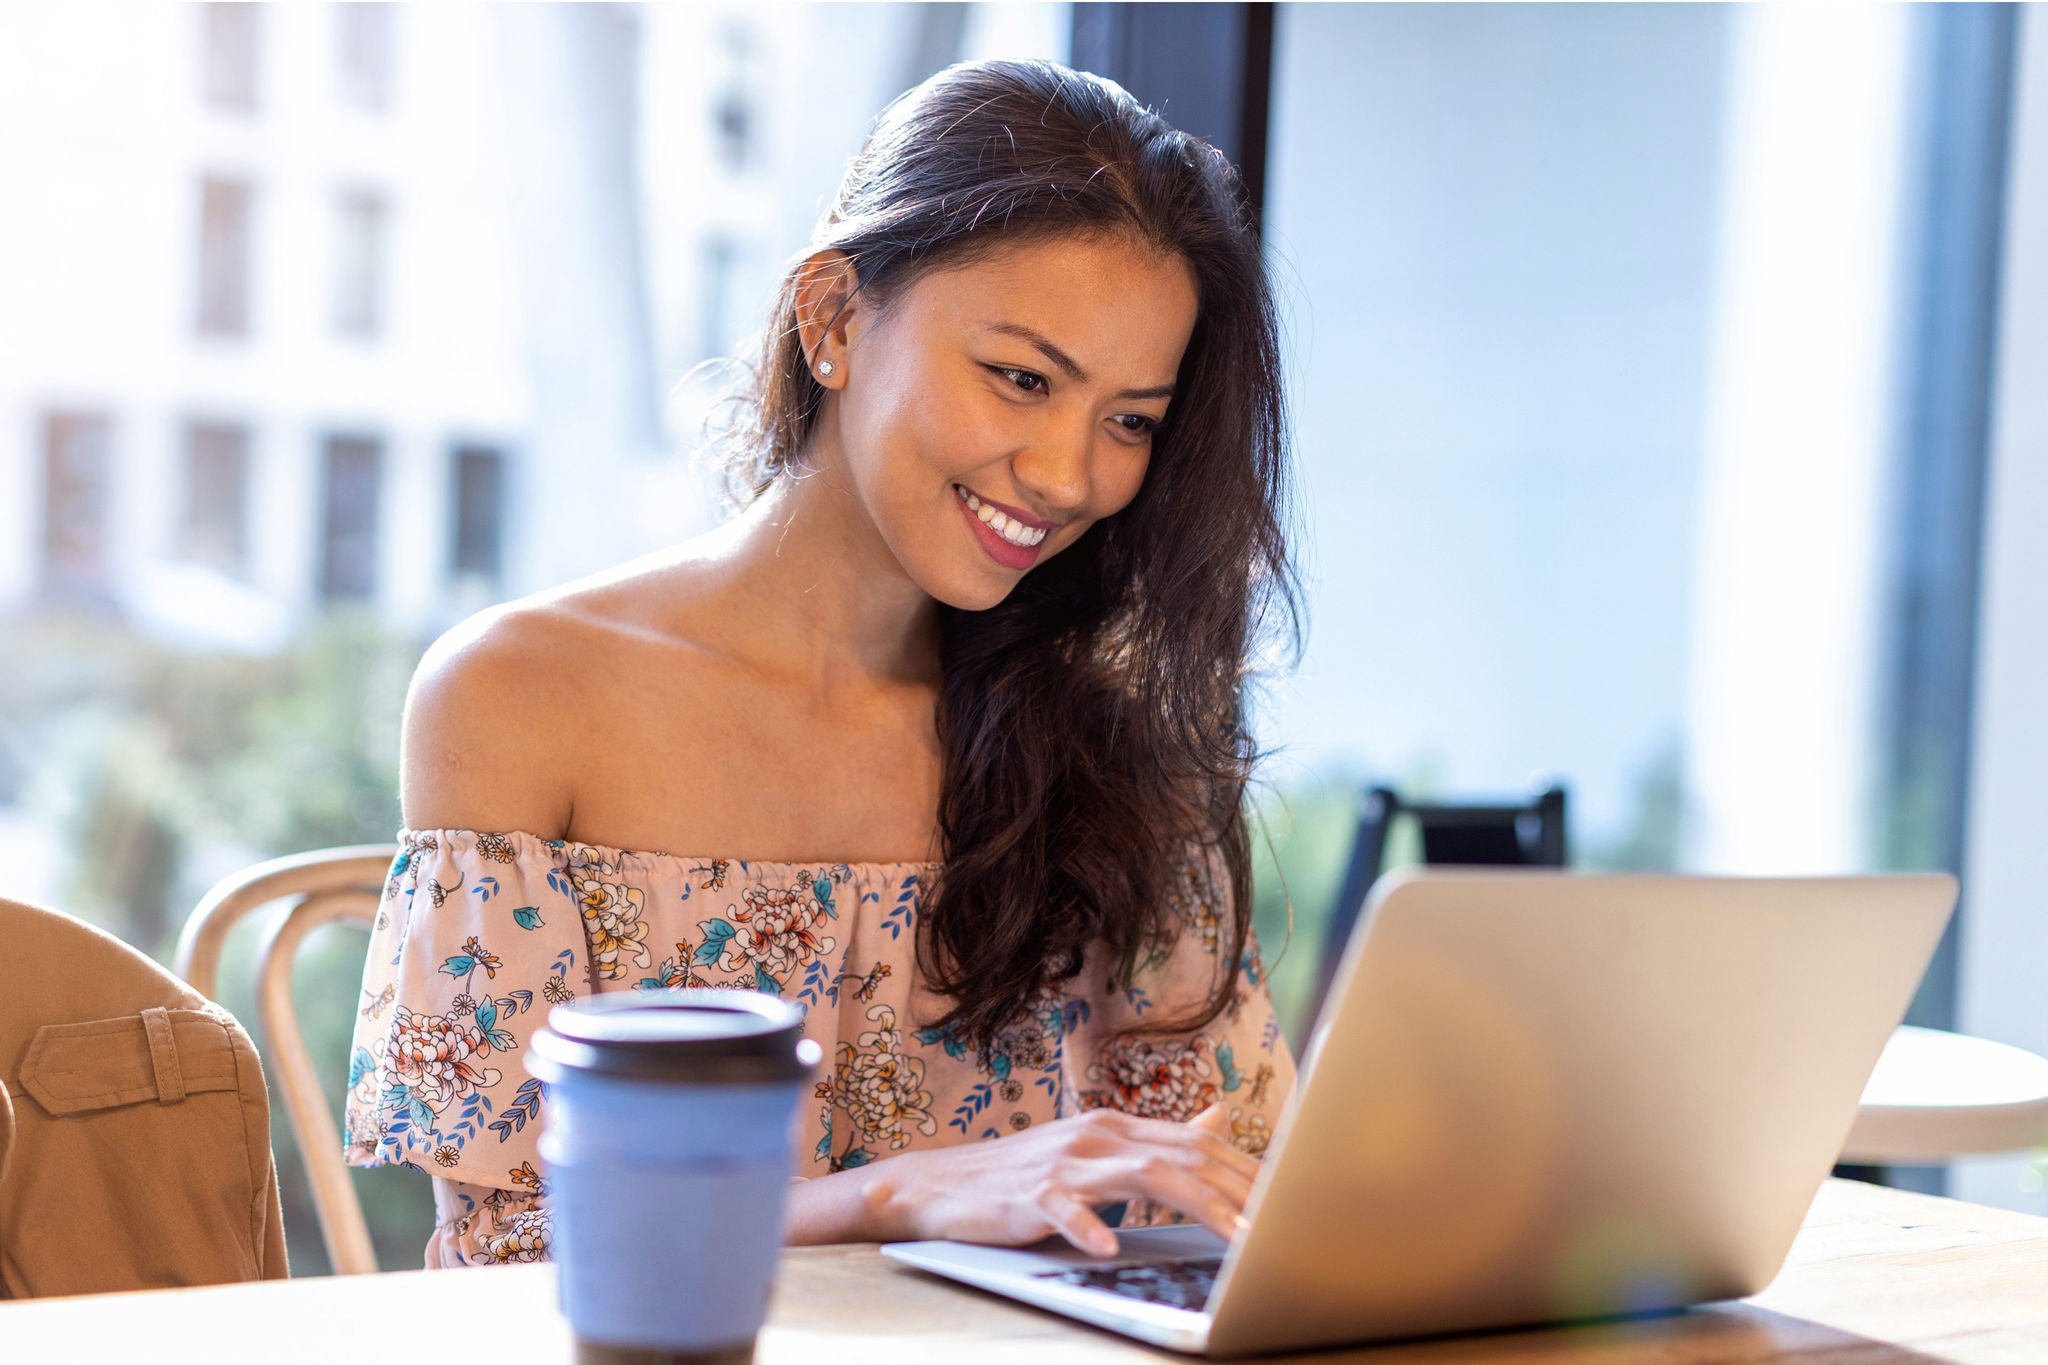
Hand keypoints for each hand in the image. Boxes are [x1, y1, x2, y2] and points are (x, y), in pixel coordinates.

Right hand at [860, 1103, 1258, 1257]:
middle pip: (1185, 1156)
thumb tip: (1219, 1115)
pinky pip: (1064, 1209)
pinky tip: (1109, 1249)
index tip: (1293, 1202)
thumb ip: (1158, 1140)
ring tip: (1239, 1240)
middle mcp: (1099, 1135)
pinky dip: (1088, 1228)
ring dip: (1199, 1207)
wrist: (940, 1186)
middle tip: (1285, 1227)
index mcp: (1118, 1127)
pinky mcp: (1029, 1193)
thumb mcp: (1097, 1153)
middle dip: (1243, 1192)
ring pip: (1145, 1175)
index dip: (1250, 1172)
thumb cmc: (1023, 1177)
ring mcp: (1065, 1162)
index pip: (1200, 1145)